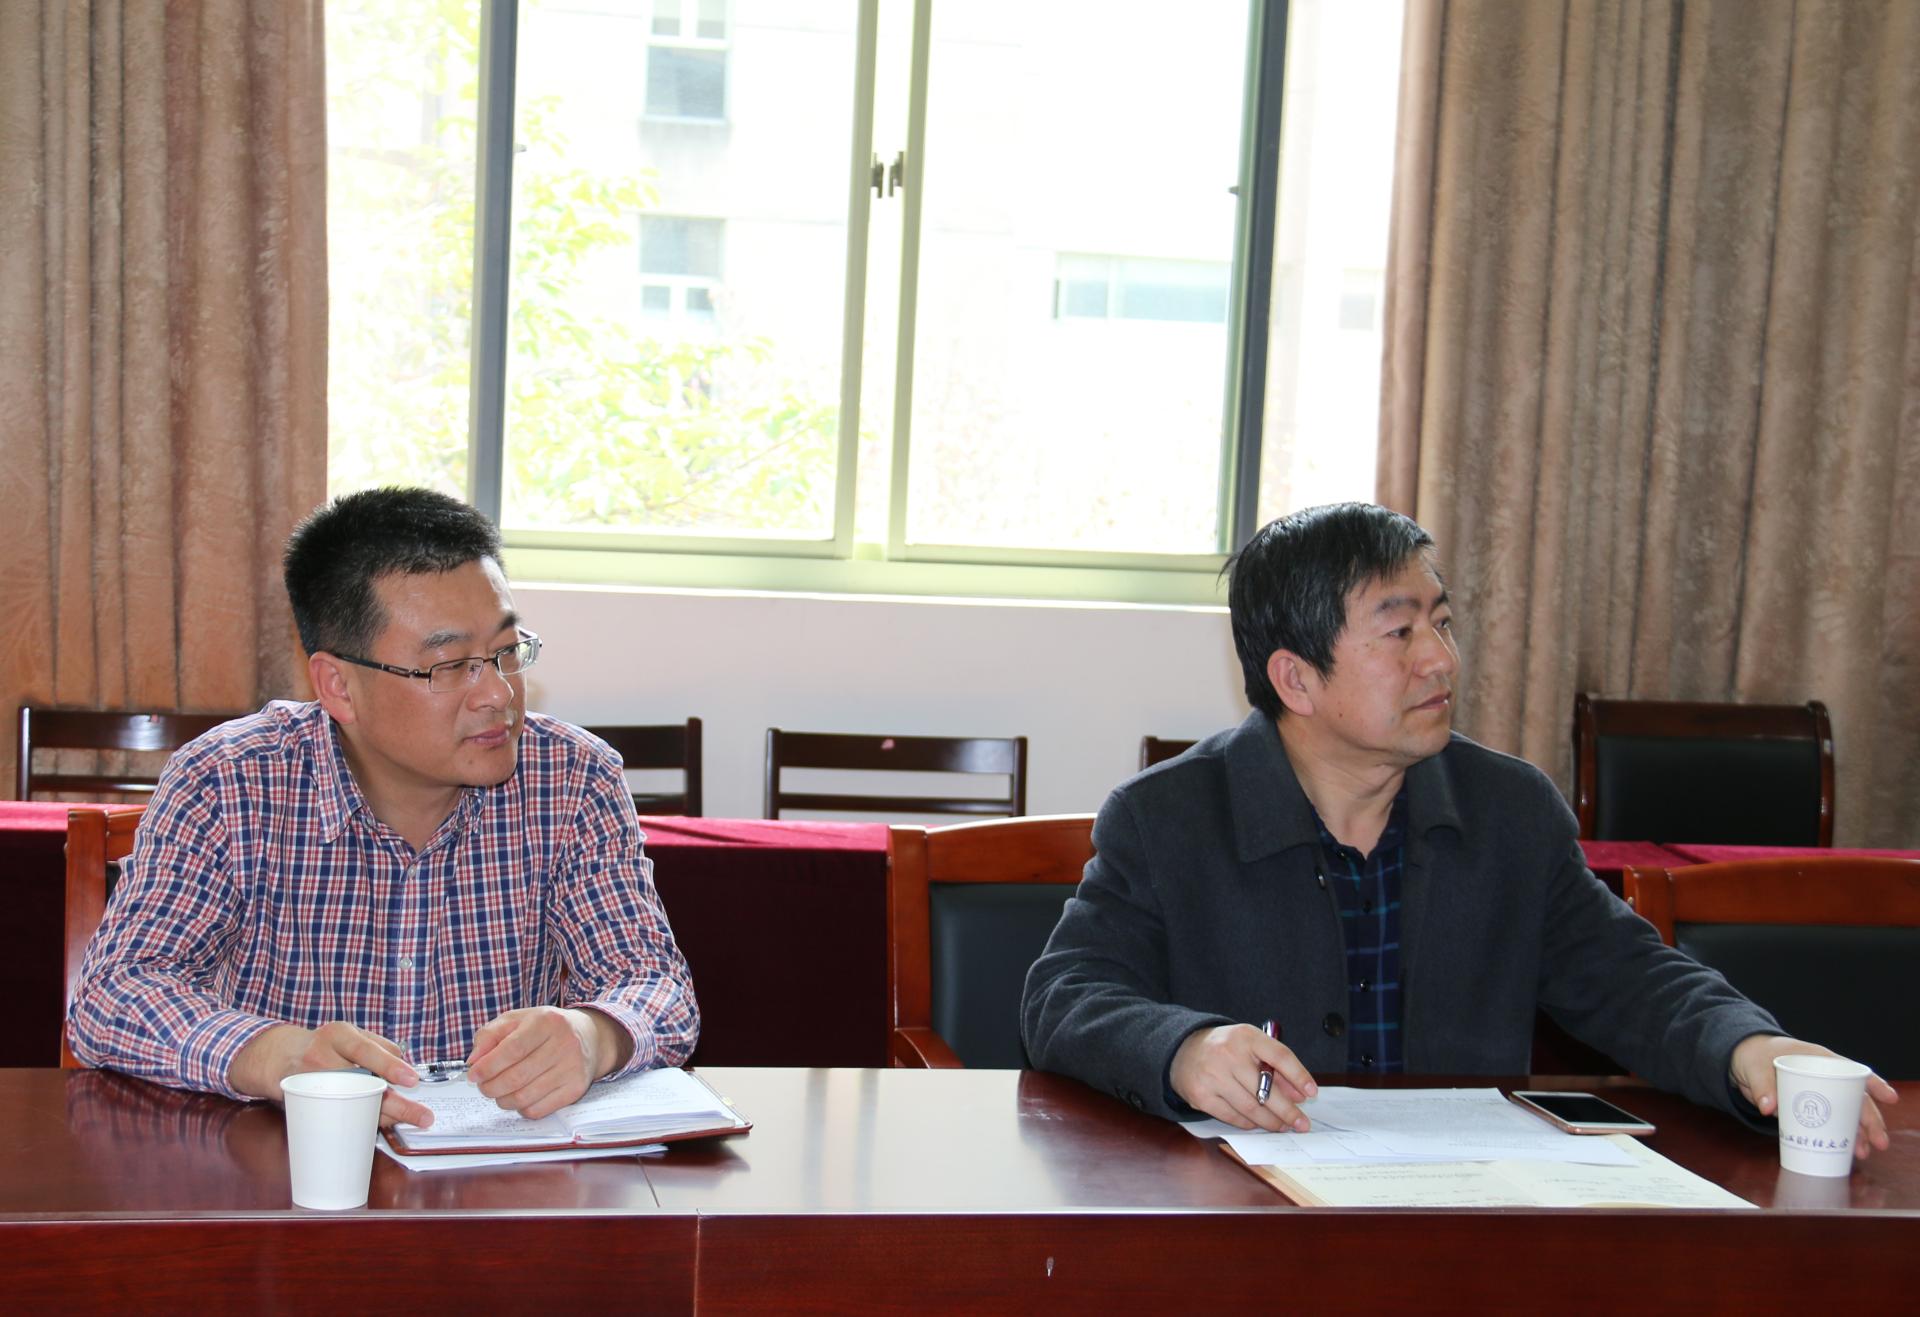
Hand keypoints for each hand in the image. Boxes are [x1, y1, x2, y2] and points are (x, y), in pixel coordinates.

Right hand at [230, 1021, 431, 1128]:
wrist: (276, 1055)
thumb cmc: (324, 1046)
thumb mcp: (347, 1036)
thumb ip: (376, 1048)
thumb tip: (407, 1069)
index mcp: (339, 1034)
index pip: (366, 1049)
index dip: (390, 1065)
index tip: (411, 1080)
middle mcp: (322, 1055)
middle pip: (360, 1083)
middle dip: (394, 1103)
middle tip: (422, 1116)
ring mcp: (309, 1080)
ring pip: (350, 1103)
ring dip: (380, 1115)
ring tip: (404, 1122)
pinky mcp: (302, 1099)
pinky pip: (334, 1114)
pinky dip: (356, 1121)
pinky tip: (373, 1126)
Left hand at [465, 1006, 633, 1119]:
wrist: (588, 1037)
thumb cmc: (545, 1028)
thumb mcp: (517, 1020)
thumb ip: (489, 1035)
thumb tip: (473, 1061)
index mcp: (547, 1021)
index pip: (512, 1049)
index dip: (487, 1066)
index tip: (473, 1075)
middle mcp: (564, 1043)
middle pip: (516, 1077)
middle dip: (491, 1087)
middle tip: (484, 1086)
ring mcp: (573, 1068)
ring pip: (525, 1097)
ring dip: (503, 1100)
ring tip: (500, 1092)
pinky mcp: (576, 1089)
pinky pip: (538, 1110)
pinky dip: (521, 1108)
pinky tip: (521, 1096)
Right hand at [1170, 1024, 1317, 1131]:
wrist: (1183, 1051)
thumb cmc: (1226, 1049)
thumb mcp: (1251, 1047)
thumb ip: (1276, 1067)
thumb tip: (1299, 1096)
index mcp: (1246, 1036)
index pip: (1280, 1056)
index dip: (1299, 1075)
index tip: (1312, 1093)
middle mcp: (1228, 1054)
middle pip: (1266, 1090)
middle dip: (1288, 1111)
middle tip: (1302, 1123)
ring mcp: (1213, 1076)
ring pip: (1251, 1108)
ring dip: (1271, 1121)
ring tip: (1283, 1126)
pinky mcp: (1202, 1096)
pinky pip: (1234, 1117)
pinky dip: (1250, 1123)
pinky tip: (1258, 1123)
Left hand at [1730, 1035, 1898, 1159]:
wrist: (1742, 1062)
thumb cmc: (1755, 1056)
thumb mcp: (1756, 1067)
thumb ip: (1762, 1086)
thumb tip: (1768, 1108)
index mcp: (1817, 1060)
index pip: (1852, 1071)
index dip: (1874, 1084)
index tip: (1890, 1098)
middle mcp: (1824, 1078)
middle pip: (1854, 1099)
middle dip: (1869, 1121)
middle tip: (1878, 1142)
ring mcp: (1818, 1094)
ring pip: (1845, 1115)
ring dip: (1856, 1134)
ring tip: (1862, 1153)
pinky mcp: (1809, 1109)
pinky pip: (1829, 1123)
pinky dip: (1838, 1137)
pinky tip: (1847, 1152)